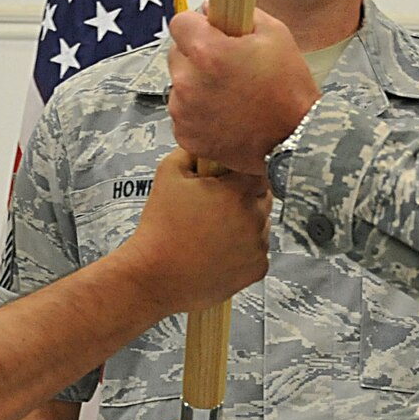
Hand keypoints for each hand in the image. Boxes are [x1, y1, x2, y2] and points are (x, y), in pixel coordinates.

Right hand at [117, 150, 270, 312]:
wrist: (155, 275)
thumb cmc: (160, 226)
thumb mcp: (169, 173)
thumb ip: (193, 150)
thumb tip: (208, 144)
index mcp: (237, 192)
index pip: (259, 170)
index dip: (242, 173)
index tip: (227, 181)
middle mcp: (254, 218)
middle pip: (263, 198)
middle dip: (245, 198)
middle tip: (217, 207)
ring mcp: (258, 246)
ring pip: (262, 225)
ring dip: (246, 224)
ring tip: (214, 232)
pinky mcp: (257, 270)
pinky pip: (259, 251)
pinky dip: (245, 250)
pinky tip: (219, 251)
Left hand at [167, 9, 318, 175]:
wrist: (296, 139)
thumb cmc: (289, 89)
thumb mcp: (275, 34)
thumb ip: (241, 13)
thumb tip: (214, 9)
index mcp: (207, 52)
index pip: (179, 22)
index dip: (196, 25)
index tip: (209, 32)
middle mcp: (188, 82)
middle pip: (177, 54)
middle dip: (196, 56)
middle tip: (227, 67)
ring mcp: (184, 112)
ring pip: (179, 85)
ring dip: (196, 86)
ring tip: (229, 95)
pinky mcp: (186, 135)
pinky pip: (183, 114)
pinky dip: (198, 113)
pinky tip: (225, 114)